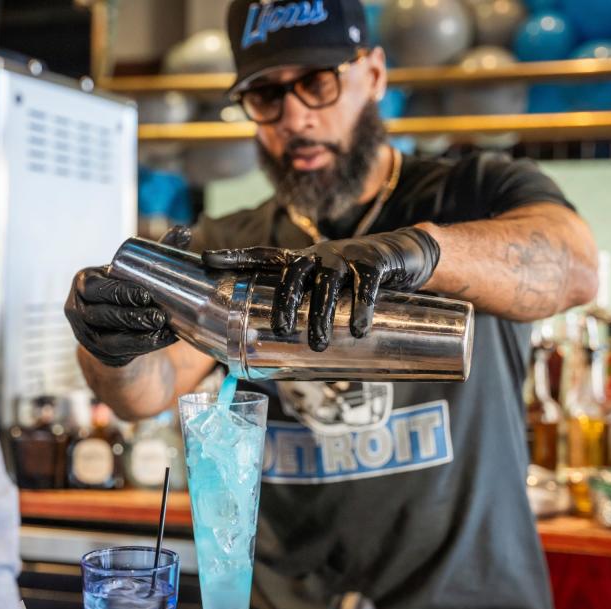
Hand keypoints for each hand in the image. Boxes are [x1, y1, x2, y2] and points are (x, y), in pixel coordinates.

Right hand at [65, 226, 191, 367]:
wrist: (114, 321)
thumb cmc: (125, 290)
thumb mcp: (134, 271)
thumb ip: (154, 253)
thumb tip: (183, 230)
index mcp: (83, 282)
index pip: (96, 288)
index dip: (119, 292)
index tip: (146, 295)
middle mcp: (77, 308)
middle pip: (102, 314)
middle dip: (132, 316)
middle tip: (160, 315)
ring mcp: (84, 334)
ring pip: (109, 337)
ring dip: (139, 333)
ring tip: (164, 328)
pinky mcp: (96, 352)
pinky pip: (118, 351)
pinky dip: (142, 345)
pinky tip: (163, 339)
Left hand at [203, 227, 439, 350]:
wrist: (403, 255)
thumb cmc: (356, 279)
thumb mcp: (326, 288)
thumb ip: (306, 308)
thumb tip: (283, 352)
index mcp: (302, 261)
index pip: (263, 256)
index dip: (235, 256)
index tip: (207, 259)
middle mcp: (319, 255)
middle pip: (293, 274)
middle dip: (285, 302)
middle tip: (281, 328)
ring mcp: (346, 256)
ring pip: (327, 284)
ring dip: (322, 315)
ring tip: (319, 344)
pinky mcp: (374, 261)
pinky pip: (365, 285)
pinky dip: (361, 308)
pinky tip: (359, 330)